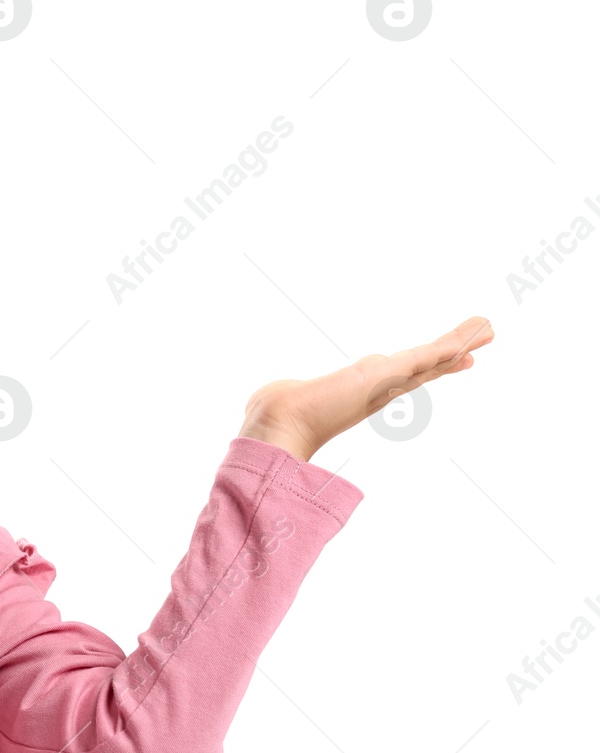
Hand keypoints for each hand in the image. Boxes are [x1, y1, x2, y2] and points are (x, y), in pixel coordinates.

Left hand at [238, 316, 494, 462]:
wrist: (283, 422)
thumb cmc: (279, 413)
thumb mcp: (288, 395)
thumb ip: (285, 396)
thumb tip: (263, 401)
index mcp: (360, 390)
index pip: (400, 374)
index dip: (426, 366)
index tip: (450, 360)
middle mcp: (378, 388)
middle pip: (424, 366)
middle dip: (452, 353)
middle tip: (483, 337)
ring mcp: (388, 383)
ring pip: (432, 359)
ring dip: (461, 342)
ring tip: (489, 329)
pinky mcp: (392, 375)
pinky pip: (430, 354)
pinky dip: (454, 343)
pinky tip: (476, 333)